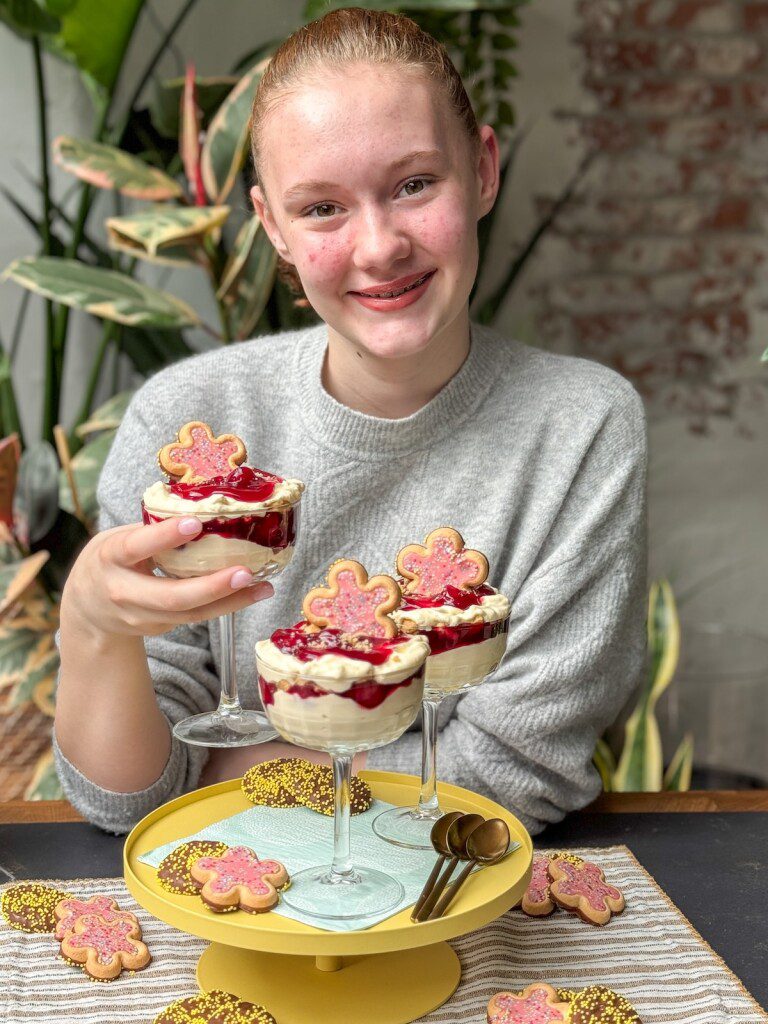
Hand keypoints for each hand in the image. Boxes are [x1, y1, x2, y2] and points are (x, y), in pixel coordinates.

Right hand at [62, 515, 271, 639]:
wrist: (86, 609)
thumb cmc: (111, 561)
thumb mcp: (119, 538)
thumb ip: (151, 528)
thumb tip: (203, 504)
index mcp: (110, 558)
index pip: (136, 546)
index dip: (164, 536)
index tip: (195, 523)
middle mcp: (124, 593)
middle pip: (171, 596)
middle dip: (212, 587)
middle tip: (245, 571)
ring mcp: (142, 617)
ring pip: (190, 614)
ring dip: (231, 601)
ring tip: (263, 587)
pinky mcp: (159, 628)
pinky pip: (195, 617)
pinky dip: (225, 606)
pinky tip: (250, 593)